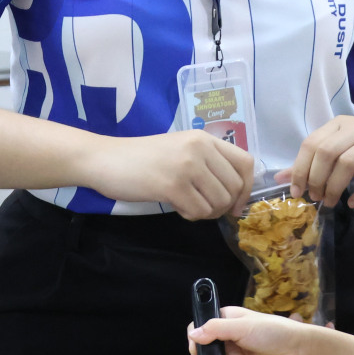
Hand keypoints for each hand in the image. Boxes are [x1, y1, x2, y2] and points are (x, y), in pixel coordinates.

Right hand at [79, 131, 253, 219]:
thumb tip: (235, 192)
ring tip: (187, 205)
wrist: (106, 159)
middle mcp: (200, 149)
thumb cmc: (143, 158)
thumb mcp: (181, 149)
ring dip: (206, 212)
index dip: (247, 187)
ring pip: (218, 202)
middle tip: (204, 207)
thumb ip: (208, 162)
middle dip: (224, 206)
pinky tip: (177, 207)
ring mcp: (187, 166)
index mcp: (205, 138)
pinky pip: (198, 211)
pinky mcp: (172, 186)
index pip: (246, 163)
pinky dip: (191, 215)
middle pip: (234, 187)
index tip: (237, 203)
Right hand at [189, 305, 307, 354]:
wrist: (296, 352)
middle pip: (203, 347)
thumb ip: (217, 329)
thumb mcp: (244, 326)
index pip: (202, 326)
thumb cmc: (272, 331)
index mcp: (226, 319)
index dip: (196, 336)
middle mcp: (227, 337)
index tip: (196, 347)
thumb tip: (193, 334)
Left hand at [288, 114, 353, 207]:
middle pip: (328, 152)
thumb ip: (308, 164)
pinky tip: (353, 203)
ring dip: (335, 186)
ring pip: (349, 162)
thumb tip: (278, 179)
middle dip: (317, 178)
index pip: (312, 143)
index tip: (297, 192)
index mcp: (337, 124)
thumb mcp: (335, 152)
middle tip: (316, 197)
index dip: (300, 169)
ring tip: (330, 202)